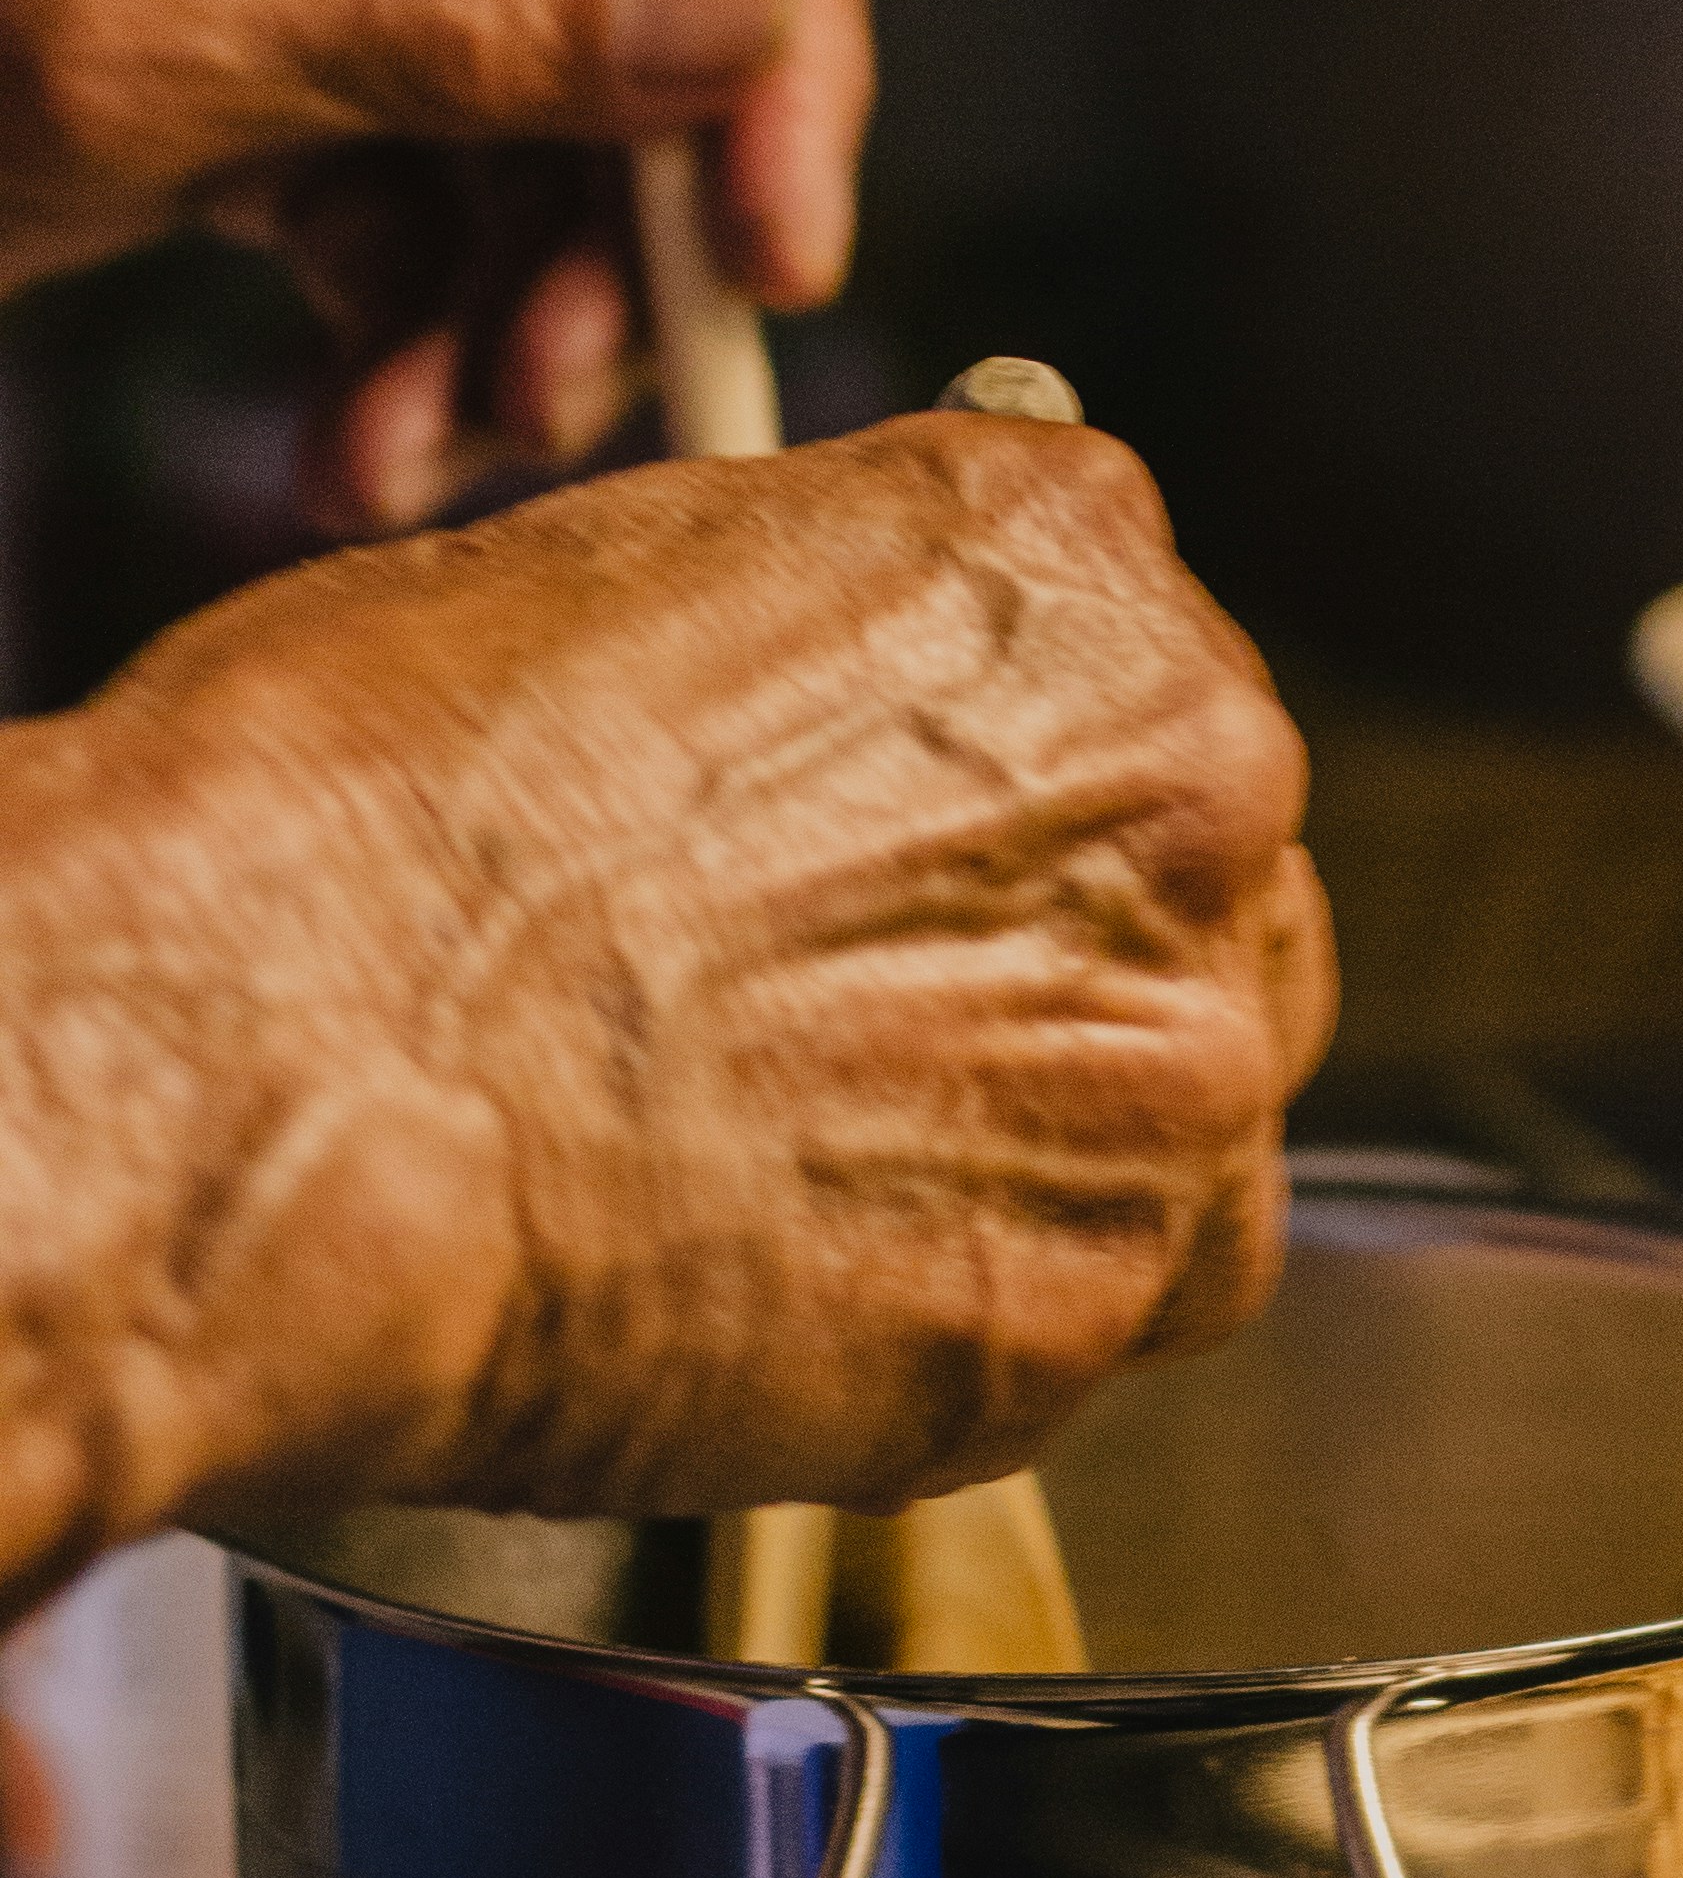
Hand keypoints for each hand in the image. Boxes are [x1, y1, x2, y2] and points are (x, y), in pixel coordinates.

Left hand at [0, 0, 870, 529]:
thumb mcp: (138, 28)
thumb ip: (453, 15)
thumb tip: (741, 4)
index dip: (787, 3)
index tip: (776, 232)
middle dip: (634, 218)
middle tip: (582, 395)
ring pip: (579, 136)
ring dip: (530, 324)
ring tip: (421, 454)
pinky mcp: (319, 67)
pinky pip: (463, 212)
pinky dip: (435, 344)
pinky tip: (365, 445)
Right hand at [0, 415, 1334, 1579]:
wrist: (281, 1083)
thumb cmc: (364, 826)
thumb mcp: (616, 585)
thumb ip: (827, 632)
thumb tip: (849, 693)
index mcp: (1069, 570)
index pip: (1138, 662)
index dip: (1009, 774)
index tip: (921, 839)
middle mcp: (1186, 802)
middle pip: (1206, 893)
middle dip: (1060, 956)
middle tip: (862, 1021)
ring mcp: (1163, 1071)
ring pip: (1183, 1114)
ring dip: (1048, 1141)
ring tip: (822, 1163)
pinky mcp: (1090, 1305)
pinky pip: (1103, 1307)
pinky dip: (986, 1305)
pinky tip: (806, 1277)